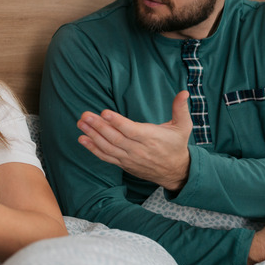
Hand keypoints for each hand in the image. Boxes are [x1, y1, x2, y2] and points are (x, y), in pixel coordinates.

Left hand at [76, 90, 192, 190]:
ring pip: (108, 148)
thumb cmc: (177, 145)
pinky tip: (82, 139)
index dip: (117, 122)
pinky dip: (93, 149)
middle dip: (98, 126)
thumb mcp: (183, 126)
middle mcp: (139, 150)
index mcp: (152, 138)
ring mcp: (130, 158)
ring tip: (81, 124)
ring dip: (92, 136)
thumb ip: (181, 109)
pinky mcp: (124, 164)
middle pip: (115, 138)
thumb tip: (184, 92)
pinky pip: (106, 157)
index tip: (104, 112)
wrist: (176, 172)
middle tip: (85, 115)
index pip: (131, 130)